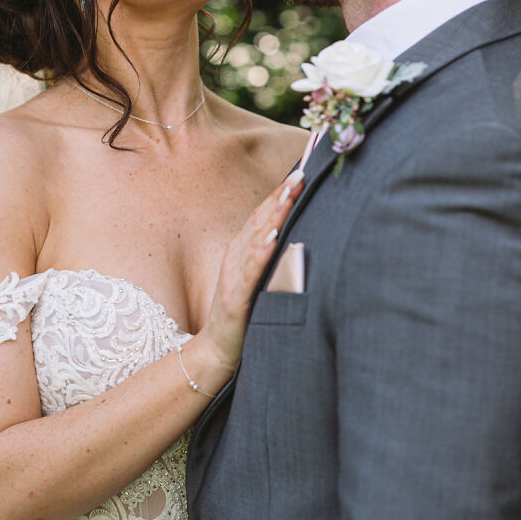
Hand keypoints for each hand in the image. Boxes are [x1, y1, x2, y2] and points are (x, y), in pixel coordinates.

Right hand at [198, 169, 304, 378]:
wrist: (218, 349)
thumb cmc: (244, 312)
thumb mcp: (258, 277)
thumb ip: (272, 253)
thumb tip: (296, 231)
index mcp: (242, 249)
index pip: (263, 213)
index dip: (281, 190)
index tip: (302, 169)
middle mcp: (236, 256)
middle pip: (260, 218)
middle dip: (281, 194)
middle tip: (302, 172)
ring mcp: (235, 276)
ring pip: (256, 238)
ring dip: (273, 214)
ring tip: (290, 193)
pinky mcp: (236, 299)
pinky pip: (251, 273)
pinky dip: (262, 253)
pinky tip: (274, 238)